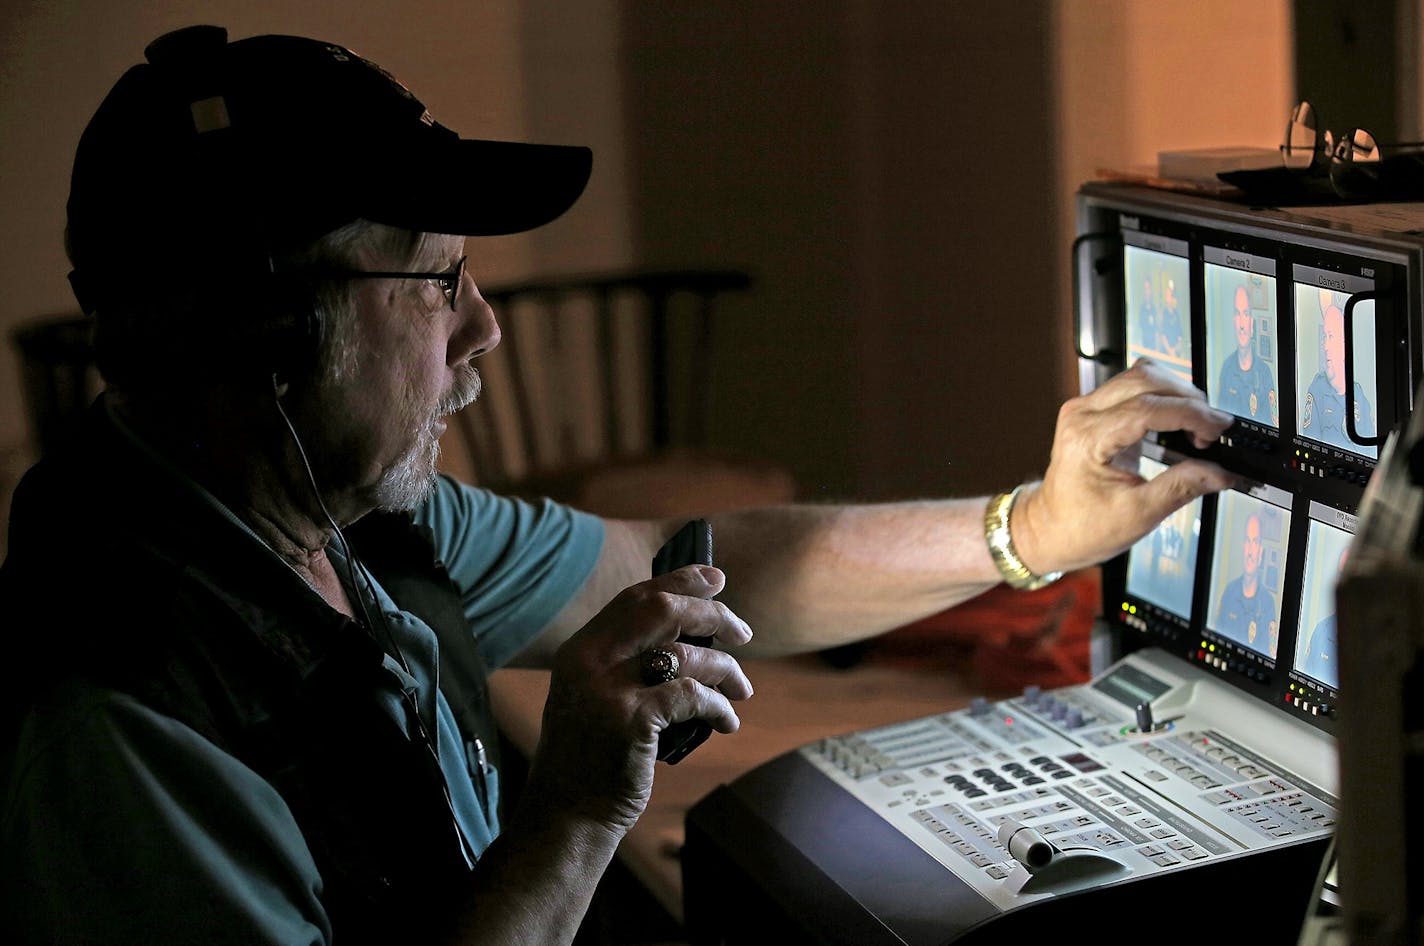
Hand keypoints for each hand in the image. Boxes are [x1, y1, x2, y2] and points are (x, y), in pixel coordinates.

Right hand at [526, 565, 753, 833]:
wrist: (567, 815)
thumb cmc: (591, 759)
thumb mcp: (593, 698)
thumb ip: (625, 663)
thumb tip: (694, 633)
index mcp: (580, 650)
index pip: (635, 598)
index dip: (680, 581)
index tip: (716, 578)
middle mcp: (590, 662)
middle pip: (663, 610)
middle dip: (712, 613)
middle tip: (743, 633)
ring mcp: (608, 691)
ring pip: (686, 654)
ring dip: (726, 669)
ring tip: (741, 689)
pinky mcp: (631, 722)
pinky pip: (693, 696)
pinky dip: (720, 706)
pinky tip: (727, 721)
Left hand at [1012, 359, 1236, 574]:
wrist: (1050, 528)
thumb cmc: (1081, 526)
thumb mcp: (1138, 514)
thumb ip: (1182, 487)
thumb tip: (1222, 472)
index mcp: (1087, 439)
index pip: (1147, 408)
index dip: (1191, 414)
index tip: (1218, 428)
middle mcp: (1082, 414)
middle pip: (1146, 380)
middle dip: (1187, 399)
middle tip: (1210, 430)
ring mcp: (1085, 408)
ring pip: (1141, 376)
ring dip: (1176, 394)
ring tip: (1195, 427)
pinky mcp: (1093, 410)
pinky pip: (1133, 386)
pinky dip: (1162, 397)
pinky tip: (1177, 421)